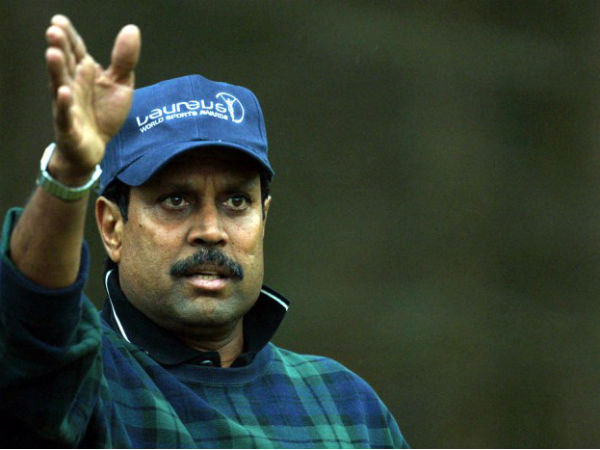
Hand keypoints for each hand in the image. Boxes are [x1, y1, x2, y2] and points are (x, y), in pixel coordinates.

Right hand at [45, 15, 140, 183]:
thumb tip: (132, 30)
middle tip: (54, 31)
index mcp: (83, 72)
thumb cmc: (104, 113)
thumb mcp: (121, 84)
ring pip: (60, 85)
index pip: (75, 50)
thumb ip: (124, 59)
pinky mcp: (69, 126)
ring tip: (53, 54)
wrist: (95, 148)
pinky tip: (63, 92)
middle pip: (65, 64)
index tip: (60, 21)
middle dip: (59, 48)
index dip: (68, 36)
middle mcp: (72, 85)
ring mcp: (69, 105)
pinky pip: (65, 114)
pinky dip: (64, 104)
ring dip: (56, 70)